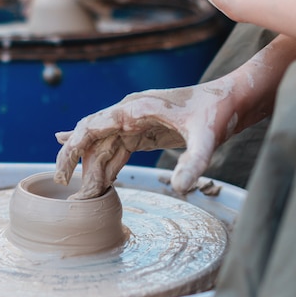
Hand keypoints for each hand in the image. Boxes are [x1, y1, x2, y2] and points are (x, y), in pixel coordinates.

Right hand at [54, 83, 240, 197]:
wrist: (232, 99)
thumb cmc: (218, 112)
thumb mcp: (207, 138)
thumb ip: (194, 162)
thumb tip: (181, 189)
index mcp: (134, 108)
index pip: (90, 127)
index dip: (72, 149)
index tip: (63, 175)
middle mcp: (129, 113)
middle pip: (91, 138)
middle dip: (78, 164)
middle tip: (73, 194)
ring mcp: (136, 122)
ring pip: (104, 146)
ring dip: (95, 170)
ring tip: (88, 197)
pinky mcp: (145, 131)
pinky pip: (118, 149)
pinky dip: (108, 165)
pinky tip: (98, 178)